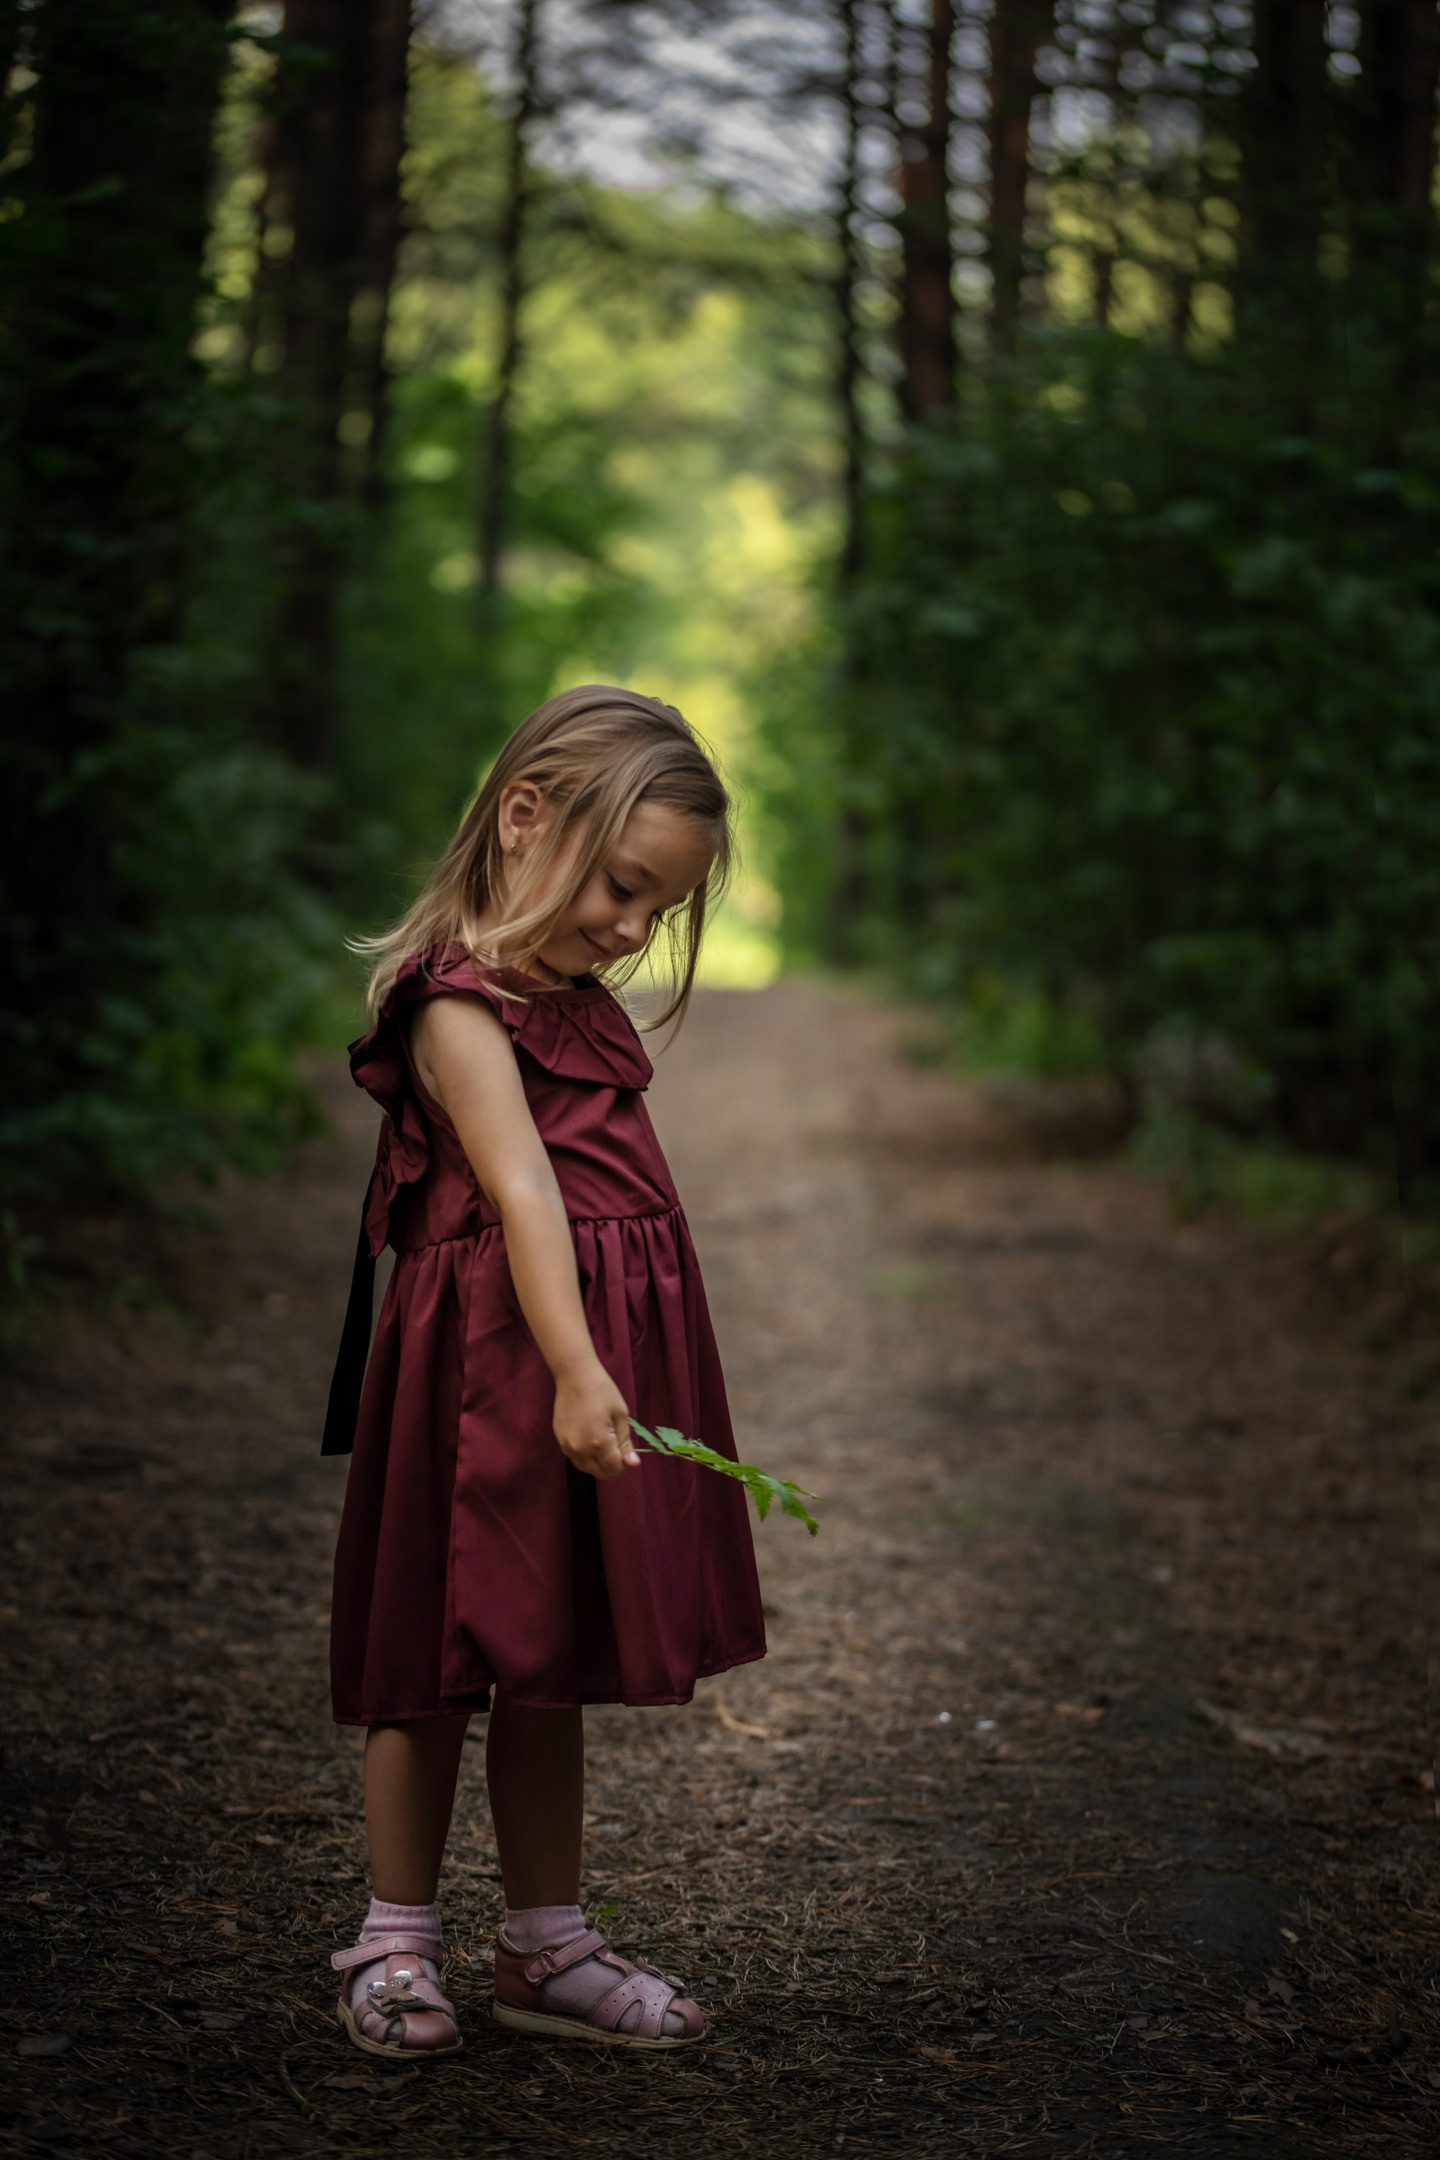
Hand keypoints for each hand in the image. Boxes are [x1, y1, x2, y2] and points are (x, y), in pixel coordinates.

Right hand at [552, 1361, 638, 1480]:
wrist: (575, 1376)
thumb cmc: (602, 1391)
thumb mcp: (621, 1415)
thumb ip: (625, 1443)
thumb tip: (633, 1464)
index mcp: (599, 1443)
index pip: (613, 1469)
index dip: (623, 1464)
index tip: (625, 1451)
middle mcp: (580, 1449)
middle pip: (598, 1472)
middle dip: (610, 1465)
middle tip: (615, 1446)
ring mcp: (567, 1446)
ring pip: (585, 1467)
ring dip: (596, 1462)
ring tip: (602, 1440)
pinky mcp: (559, 1440)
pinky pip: (575, 1457)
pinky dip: (584, 1454)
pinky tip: (589, 1436)